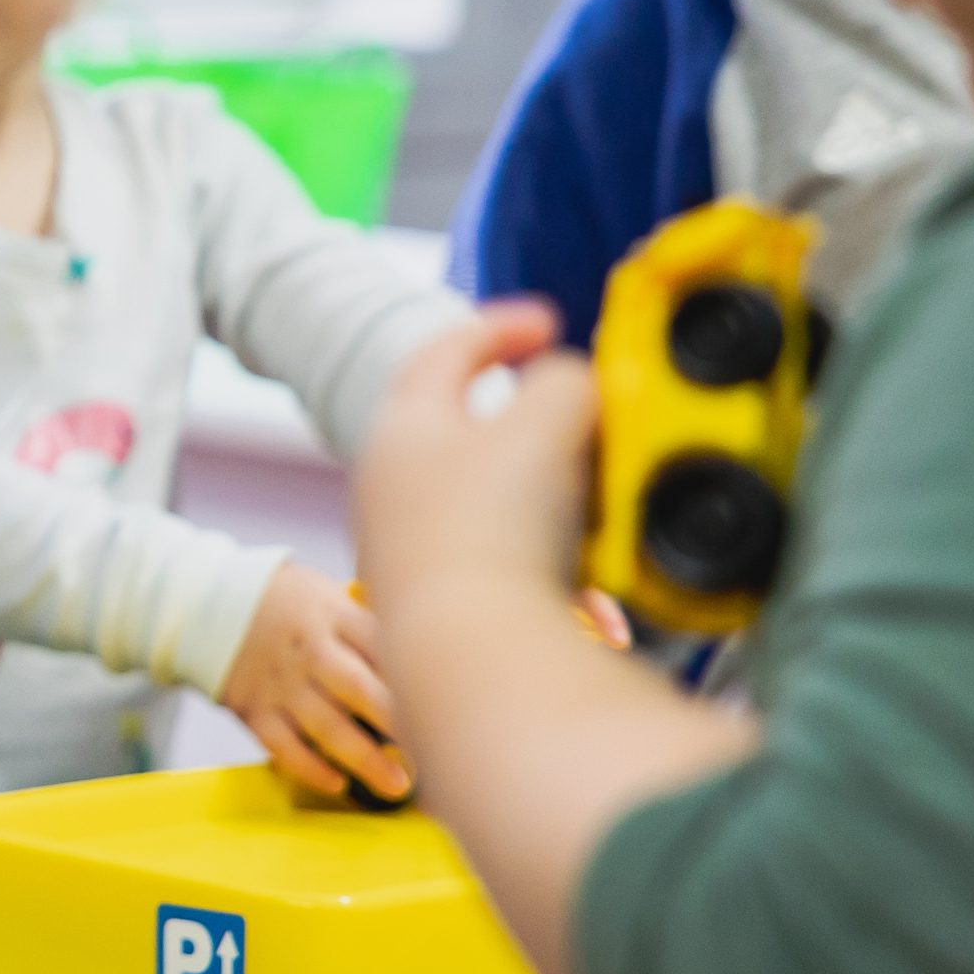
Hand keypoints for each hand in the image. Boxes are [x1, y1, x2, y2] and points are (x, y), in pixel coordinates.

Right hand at [216, 561, 412, 801]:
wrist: (206, 601)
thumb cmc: (288, 601)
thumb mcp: (329, 595)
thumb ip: (371, 626)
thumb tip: (432, 654)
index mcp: (333, 617)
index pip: (381, 644)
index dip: (414, 672)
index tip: (450, 700)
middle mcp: (309, 652)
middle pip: (358, 688)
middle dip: (397, 721)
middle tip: (435, 751)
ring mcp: (280, 684)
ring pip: (325, 725)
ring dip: (363, 757)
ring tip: (398, 784)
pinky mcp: (253, 709)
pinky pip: (282, 745)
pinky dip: (308, 767)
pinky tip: (336, 784)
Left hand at [352, 301, 598, 678]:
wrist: (467, 651)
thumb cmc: (493, 527)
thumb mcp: (547, 422)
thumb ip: (567, 382)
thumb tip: (572, 384)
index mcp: (404, 423)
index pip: (445, 350)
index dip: (500, 326)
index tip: (547, 323)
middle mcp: (388, 480)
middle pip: (453, 422)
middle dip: (518, 410)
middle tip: (567, 407)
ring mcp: (402, 540)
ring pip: (477, 490)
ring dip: (534, 481)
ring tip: (586, 486)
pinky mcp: (432, 595)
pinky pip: (491, 547)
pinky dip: (534, 538)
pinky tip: (574, 558)